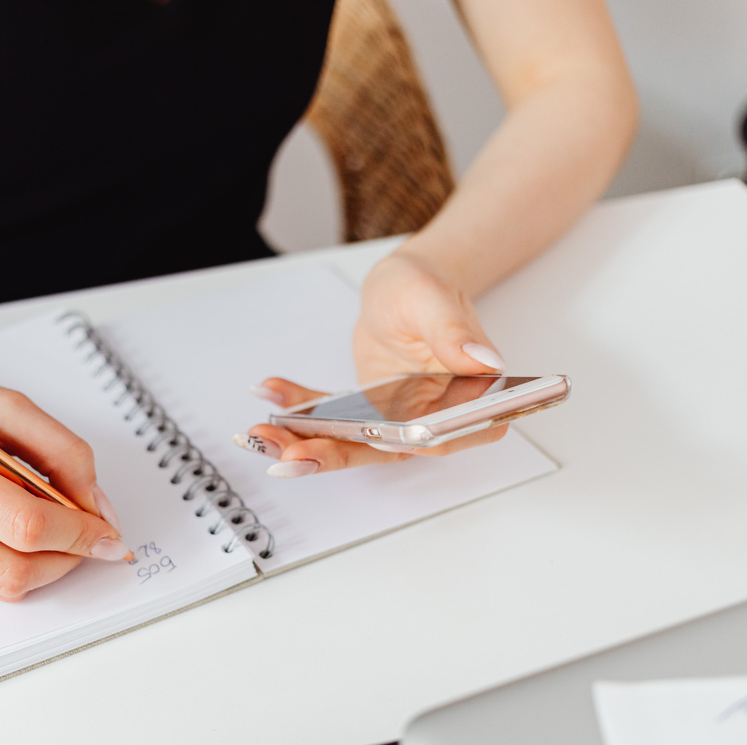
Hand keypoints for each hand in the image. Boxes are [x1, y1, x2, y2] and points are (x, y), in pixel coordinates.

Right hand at [0, 352, 127, 600]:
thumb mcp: (0, 403)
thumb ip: (60, 451)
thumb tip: (97, 508)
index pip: (23, 525)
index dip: (78, 535)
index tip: (107, 531)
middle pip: (11, 570)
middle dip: (67, 559)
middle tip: (90, 539)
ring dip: (43, 567)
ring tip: (54, 532)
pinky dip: (7, 563)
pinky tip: (9, 532)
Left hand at [239, 251, 509, 475]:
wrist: (403, 287)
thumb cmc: (426, 287)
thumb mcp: (434, 301)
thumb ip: (454, 332)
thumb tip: (482, 361)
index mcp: (470, 399)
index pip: (439, 437)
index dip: (398, 445)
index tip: (360, 443)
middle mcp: (436, 419)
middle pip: (386, 449)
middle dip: (332, 455)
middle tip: (288, 455)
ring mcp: (399, 422)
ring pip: (353, 444)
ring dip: (305, 443)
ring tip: (263, 433)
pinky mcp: (368, 415)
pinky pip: (330, 422)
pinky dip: (297, 412)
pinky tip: (271, 395)